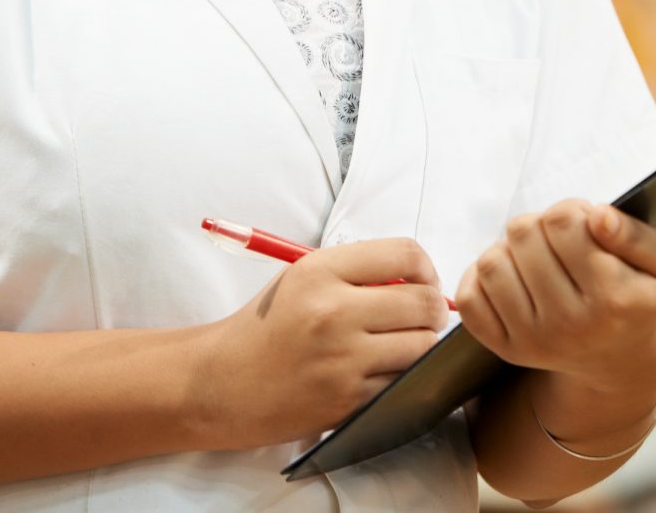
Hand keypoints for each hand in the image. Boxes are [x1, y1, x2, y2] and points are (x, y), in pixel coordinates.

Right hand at [197, 237, 449, 449]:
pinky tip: (381, 372)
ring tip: (401, 345)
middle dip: (433, 310)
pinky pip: (402, 382)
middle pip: (424, 302)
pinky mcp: (347, 400)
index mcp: (319, 271)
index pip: (405, 254)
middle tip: (424, 317)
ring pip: (422, 346)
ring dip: (422, 346)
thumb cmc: (266, 327)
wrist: (221, 383)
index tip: (424, 281)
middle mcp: (332, 311)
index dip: (427, 268)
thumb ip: (357, 272)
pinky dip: (402, 378)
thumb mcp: (302, 279)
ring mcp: (342, 360)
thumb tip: (420, 278)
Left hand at [454, 200, 655, 390]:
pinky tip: (512, 278)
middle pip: (523, 233)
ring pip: (491, 261)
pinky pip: (469, 297)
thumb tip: (598, 217)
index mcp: (614, 298)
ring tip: (537, 259)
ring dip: (511, 249)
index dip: (572, 210)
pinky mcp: (506, 349)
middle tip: (562, 242)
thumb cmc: (640, 297)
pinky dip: (482, 278)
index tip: (586, 226)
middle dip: (541, 226)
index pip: (563, 220)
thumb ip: (638, 234)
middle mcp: (571, 324)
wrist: (620, 361)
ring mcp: (534, 340)